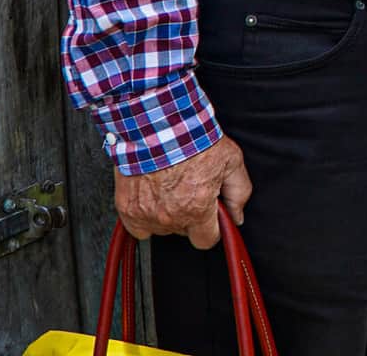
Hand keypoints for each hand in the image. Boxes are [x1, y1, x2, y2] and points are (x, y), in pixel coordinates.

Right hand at [115, 135, 250, 248]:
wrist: (157, 126)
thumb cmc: (192, 139)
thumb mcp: (231, 161)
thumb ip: (239, 193)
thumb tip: (237, 216)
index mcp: (197, 209)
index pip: (206, 240)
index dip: (211, 228)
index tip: (210, 216)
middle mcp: (171, 217)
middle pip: (184, 232)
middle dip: (190, 216)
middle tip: (190, 190)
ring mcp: (146, 214)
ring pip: (161, 228)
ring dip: (167, 214)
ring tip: (171, 188)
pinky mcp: (127, 208)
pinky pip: (137, 227)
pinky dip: (144, 216)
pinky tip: (153, 198)